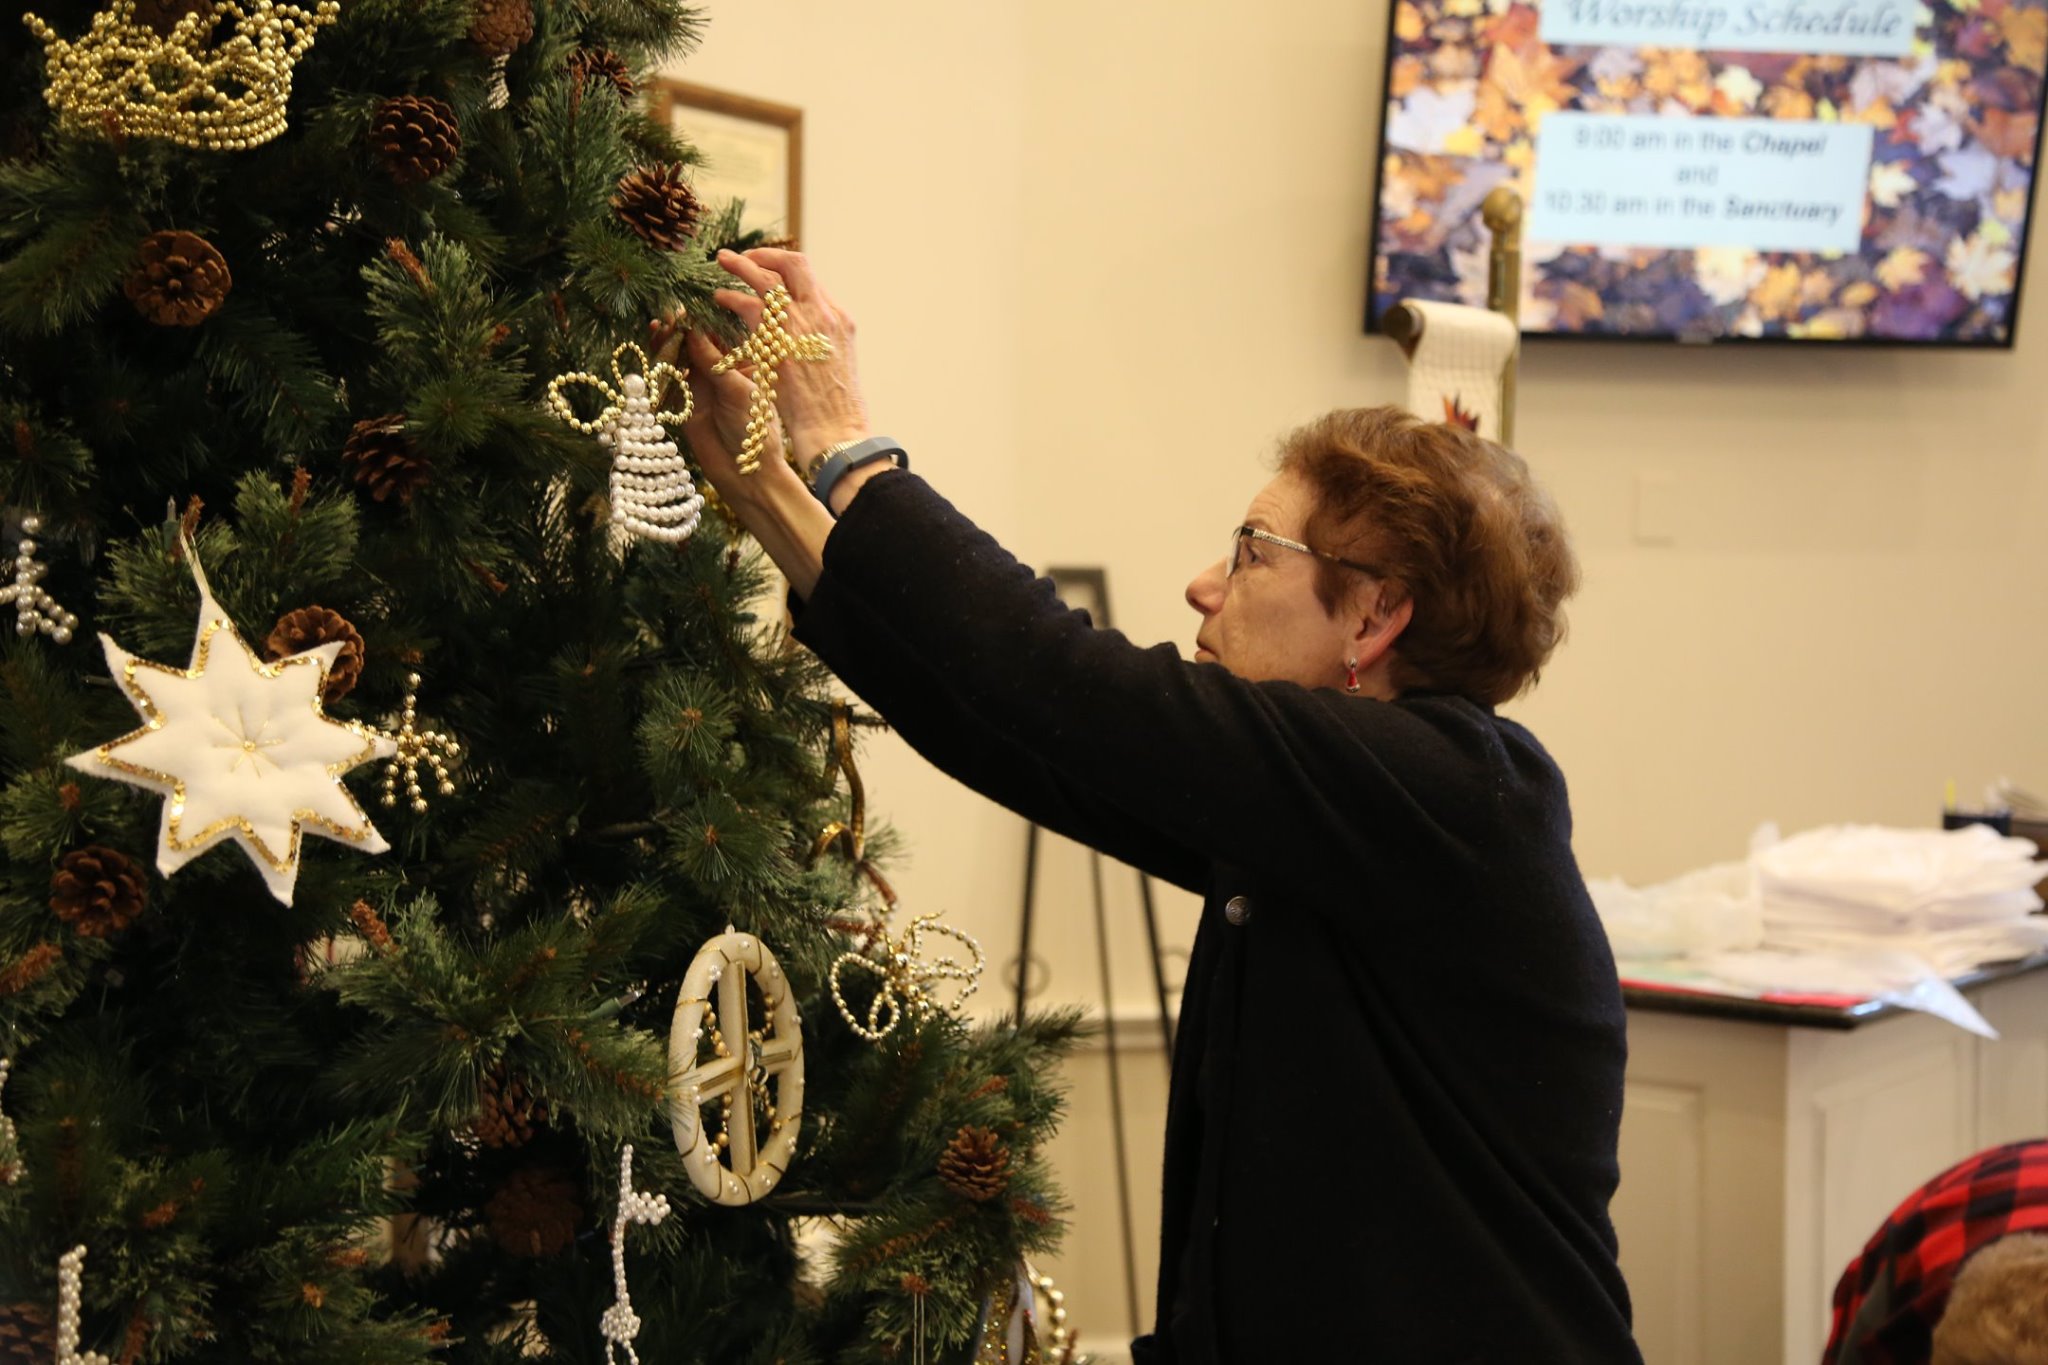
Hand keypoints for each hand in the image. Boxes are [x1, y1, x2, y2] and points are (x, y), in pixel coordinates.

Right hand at [673, 321, 796, 519]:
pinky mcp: (684, 400)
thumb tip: (692, 331)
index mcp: (746, 363)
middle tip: (668, 316)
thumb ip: (714, 362)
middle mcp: (723, 370)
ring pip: (681, 355)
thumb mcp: (738, 390)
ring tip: (658, 327)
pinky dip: (659, 361)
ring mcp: (703, 384)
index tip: (689, 306)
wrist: (745, 472)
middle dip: (683, 328)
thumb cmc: (755, 431)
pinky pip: (669, 375)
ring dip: (668, 341)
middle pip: (698, 341)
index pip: (723, 333)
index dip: (705, 319)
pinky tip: (652, 345)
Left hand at [710, 248, 870, 464]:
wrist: (838, 434)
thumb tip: (803, 337)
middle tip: (743, 257)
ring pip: (766, 280)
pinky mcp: (777, 343)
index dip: (785, 269)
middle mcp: (822, 315)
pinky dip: (731, 298)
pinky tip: (719, 299)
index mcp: (839, 319)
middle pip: (794, 265)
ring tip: (722, 264)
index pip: (810, 280)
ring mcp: (800, 326)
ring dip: (741, 267)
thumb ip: (821, 341)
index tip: (768, 270)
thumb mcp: (837, 364)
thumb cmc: (838, 411)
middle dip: (765, 255)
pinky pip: (748, 308)